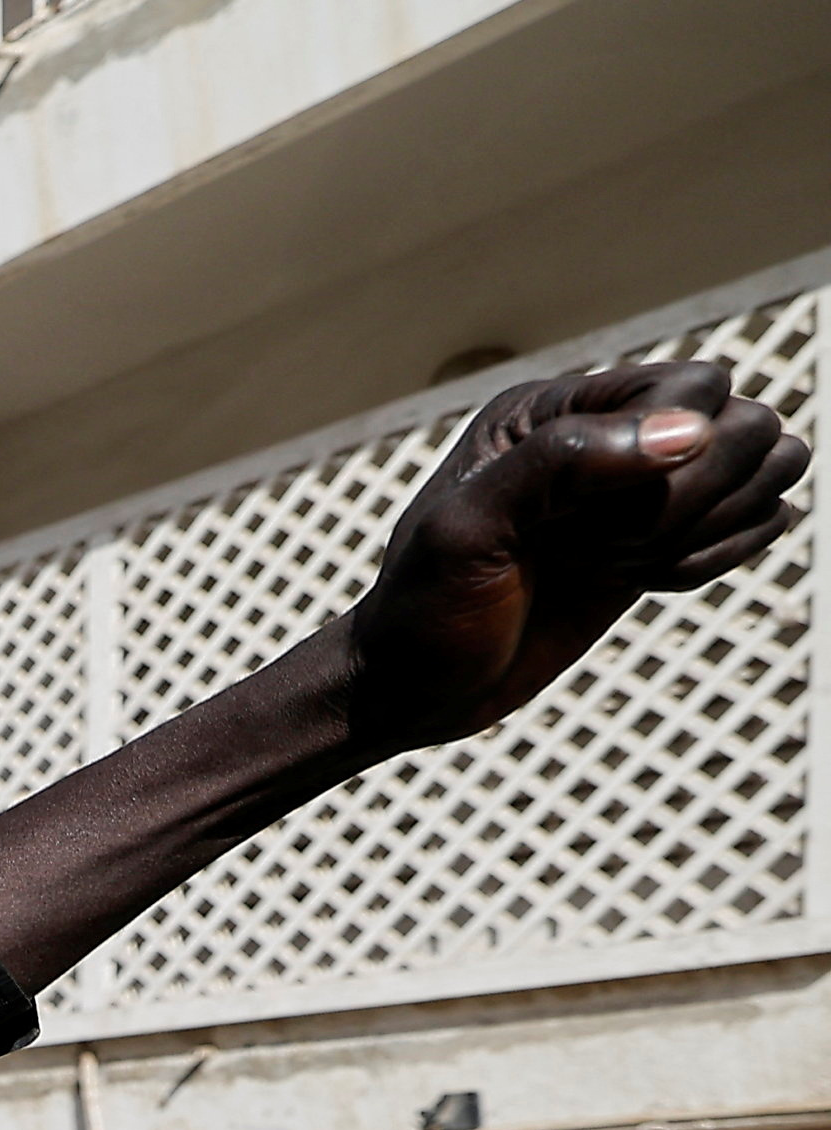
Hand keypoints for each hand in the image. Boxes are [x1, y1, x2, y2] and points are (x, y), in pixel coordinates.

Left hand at [340, 361, 807, 753]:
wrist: (416, 688)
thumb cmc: (424, 608)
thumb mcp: (465, 532)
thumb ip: (559, 464)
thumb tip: (687, 431)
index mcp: (554, 408)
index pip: (695, 387)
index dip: (669, 457)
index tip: (585, 521)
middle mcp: (610, 433)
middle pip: (747, 424)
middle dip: (691, 500)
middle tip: (601, 550)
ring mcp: (647, 487)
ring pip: (768, 466)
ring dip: (711, 527)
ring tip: (624, 565)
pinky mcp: (670, 537)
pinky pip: (761, 519)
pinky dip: (720, 556)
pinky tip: (646, 583)